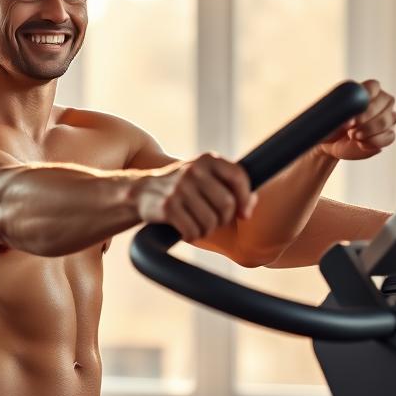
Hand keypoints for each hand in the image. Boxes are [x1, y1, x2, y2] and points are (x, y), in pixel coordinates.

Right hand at [134, 152, 257, 242]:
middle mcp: (194, 170)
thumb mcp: (204, 176)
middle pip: (227, 204)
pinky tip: (186, 230)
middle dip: (224, 219)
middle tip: (215, 221)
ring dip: (207, 229)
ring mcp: (180, 188)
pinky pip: (193, 230)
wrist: (142, 191)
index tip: (244, 214)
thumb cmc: (182, 187)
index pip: (238, 176)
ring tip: (198, 225)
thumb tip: (253, 202)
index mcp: (207, 159)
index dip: (246, 198)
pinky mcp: (168, 206)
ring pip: (211, 221)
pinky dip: (192, 235)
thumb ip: (229, 184)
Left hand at [318, 79, 395, 160]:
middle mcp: (382, 101)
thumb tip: (349, 119)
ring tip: (353, 136)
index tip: (351, 115)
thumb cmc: (332, 124)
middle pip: (384, 104)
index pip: (373, 87)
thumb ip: (339, 112)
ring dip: (369, 131)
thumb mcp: (329, 115)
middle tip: (351, 129)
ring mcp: (388, 117)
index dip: (363, 100)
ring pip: (386, 121)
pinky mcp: (389, 134)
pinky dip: (373, 142)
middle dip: (366, 118)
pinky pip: (388, 137)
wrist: (333, 141)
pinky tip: (361, 144)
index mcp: (369, 88)